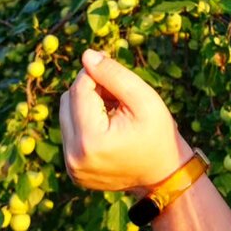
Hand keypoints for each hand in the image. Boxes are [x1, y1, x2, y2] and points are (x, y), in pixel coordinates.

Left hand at [59, 49, 188, 195]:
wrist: (164, 175)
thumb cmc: (158, 134)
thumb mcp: (143, 99)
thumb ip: (113, 74)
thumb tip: (86, 55)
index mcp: (90, 140)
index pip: (79, 89)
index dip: (95, 73)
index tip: (114, 70)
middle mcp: (74, 157)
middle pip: (68, 101)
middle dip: (90, 89)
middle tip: (118, 94)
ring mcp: (71, 167)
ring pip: (66, 115)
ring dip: (87, 105)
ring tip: (114, 110)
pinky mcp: (73, 171)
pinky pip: (70, 133)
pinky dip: (86, 123)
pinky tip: (108, 127)